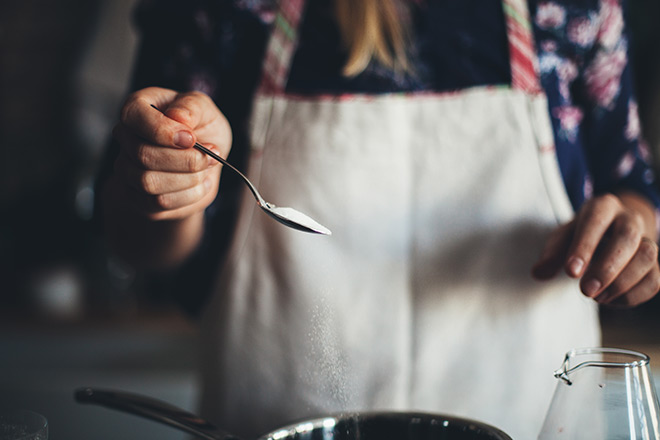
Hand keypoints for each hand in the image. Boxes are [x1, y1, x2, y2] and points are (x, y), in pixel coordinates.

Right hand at [112, 87, 230, 220]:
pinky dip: (189, 195)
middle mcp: (125, 138)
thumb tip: (178, 116)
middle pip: (143, 155)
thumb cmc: (201, 127)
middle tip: (212, 156)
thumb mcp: (205, 109)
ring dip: (188, 178)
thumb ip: (192, 107)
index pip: (133, 117)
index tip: (192, 138)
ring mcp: (127, 169)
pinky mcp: (138, 198)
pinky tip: (200, 183)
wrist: (206, 159)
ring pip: (149, 182)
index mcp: (136, 109)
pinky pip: (159, 203)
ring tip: (206, 169)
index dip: (163, 130)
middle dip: (186, 160)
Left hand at [532, 193, 659, 306]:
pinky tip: (611, 300)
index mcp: (602, 207)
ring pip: (647, 258)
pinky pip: (655, 280)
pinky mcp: (655, 264)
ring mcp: (647, 240)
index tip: (571, 272)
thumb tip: (538, 273)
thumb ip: (551, 255)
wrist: (609, 234)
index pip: (595, 222)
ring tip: (597, 297)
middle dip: (607, 268)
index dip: (584, 247)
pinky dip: (633, 295)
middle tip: (586, 291)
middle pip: (627, 238)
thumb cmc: (580, 236)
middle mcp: (629, 219)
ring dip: (622, 283)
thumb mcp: (562, 239)